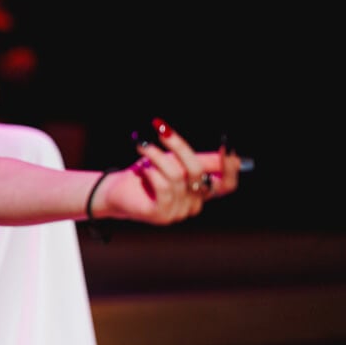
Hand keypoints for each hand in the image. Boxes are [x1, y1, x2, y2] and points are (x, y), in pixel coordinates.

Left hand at [96, 118, 242, 224]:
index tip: (227, 144)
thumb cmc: (147, 174)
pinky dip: (152, 173)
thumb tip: (229, 152)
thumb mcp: (175, 162)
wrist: (115, 191)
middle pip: (198, 172)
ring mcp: (178, 212)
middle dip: (179, 147)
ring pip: (177, 176)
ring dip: (157, 156)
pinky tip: (143, 169)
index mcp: (201, 192)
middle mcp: (194, 204)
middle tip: (162, 129)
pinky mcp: (160, 215)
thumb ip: (201, 159)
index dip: (230, 167)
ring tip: (142, 146)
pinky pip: (164, 187)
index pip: (227, 184)